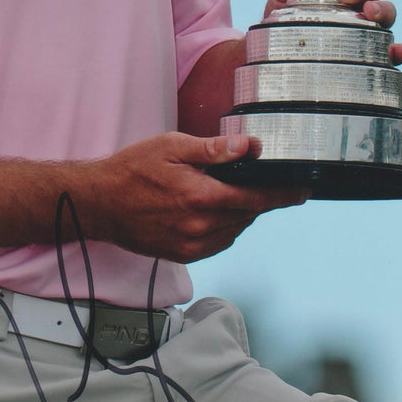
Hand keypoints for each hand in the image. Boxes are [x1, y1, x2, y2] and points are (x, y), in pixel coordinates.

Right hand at [81, 131, 307, 263]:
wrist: (98, 204)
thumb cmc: (131, 170)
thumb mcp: (171, 147)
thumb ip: (213, 149)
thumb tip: (250, 147)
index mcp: (202, 197)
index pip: (257, 198)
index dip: (284, 194)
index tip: (303, 191)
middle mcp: (200, 226)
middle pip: (249, 214)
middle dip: (261, 199)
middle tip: (267, 184)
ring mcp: (192, 244)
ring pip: (236, 230)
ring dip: (241, 213)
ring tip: (231, 194)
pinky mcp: (183, 255)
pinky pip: (219, 242)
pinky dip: (225, 228)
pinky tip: (214, 212)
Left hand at [265, 0, 401, 64]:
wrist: (280, 54)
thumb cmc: (285, 20)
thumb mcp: (281, 1)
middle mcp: (360, 1)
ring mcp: (370, 26)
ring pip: (388, 11)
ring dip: (382, 8)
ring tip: (370, 12)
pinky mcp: (375, 52)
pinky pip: (393, 51)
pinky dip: (398, 50)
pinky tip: (396, 51)